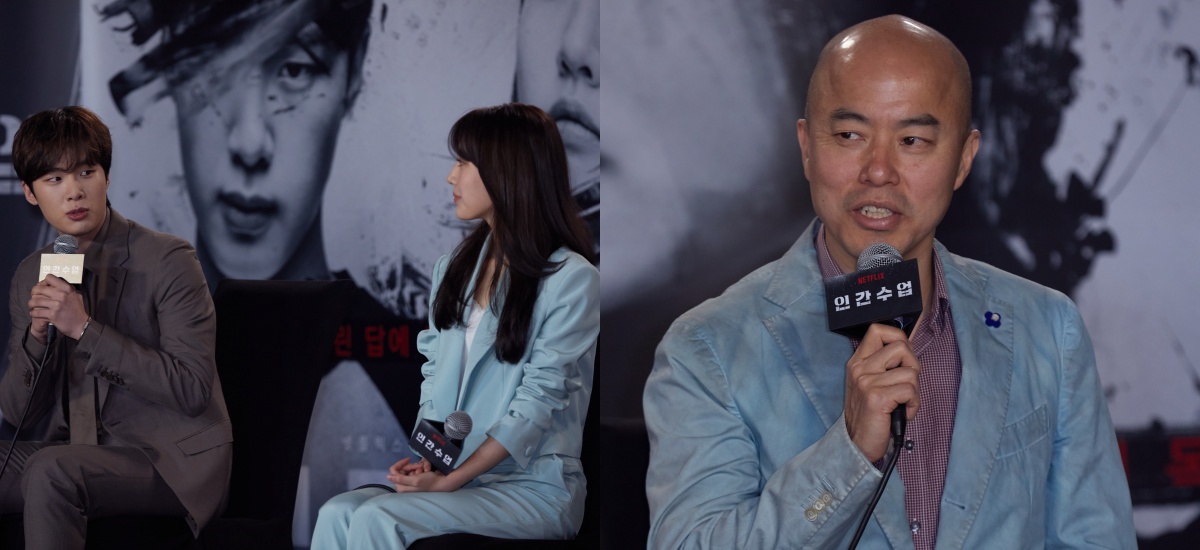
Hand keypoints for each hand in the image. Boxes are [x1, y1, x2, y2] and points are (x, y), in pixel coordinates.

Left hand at [28, 274, 87, 343]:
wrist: (81, 325)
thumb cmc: (78, 310)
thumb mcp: (76, 296)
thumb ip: (67, 289)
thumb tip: (56, 284)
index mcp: (66, 288)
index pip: (49, 278)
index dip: (44, 282)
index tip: (44, 287)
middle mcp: (61, 295)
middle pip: (38, 289)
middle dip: (33, 293)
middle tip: (34, 297)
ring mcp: (56, 305)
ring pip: (34, 301)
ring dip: (31, 304)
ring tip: (32, 306)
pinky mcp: (52, 315)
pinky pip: (36, 312)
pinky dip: (33, 313)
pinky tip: (35, 313)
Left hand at [387, 457, 457, 492]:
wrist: (441, 482)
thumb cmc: (429, 482)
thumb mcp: (415, 480)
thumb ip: (401, 479)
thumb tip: (388, 476)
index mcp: (401, 486)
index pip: (394, 471)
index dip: (401, 464)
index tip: (409, 459)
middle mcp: (404, 484)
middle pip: (402, 468)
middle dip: (412, 466)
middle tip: (420, 467)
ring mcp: (410, 481)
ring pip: (408, 468)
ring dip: (417, 466)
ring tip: (425, 469)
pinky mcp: (415, 478)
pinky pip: (414, 469)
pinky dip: (420, 467)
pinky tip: (426, 470)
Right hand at [844, 323, 920, 461]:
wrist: (857, 444)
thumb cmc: (869, 416)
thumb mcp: (869, 384)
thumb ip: (883, 366)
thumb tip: (907, 350)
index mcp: (858, 362)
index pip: (878, 330)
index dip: (898, 337)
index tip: (903, 357)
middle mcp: (860, 368)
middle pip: (901, 346)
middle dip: (913, 365)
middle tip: (907, 384)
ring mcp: (867, 382)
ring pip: (911, 372)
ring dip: (914, 392)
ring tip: (903, 403)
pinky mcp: (877, 398)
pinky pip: (910, 390)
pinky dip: (913, 404)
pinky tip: (903, 412)